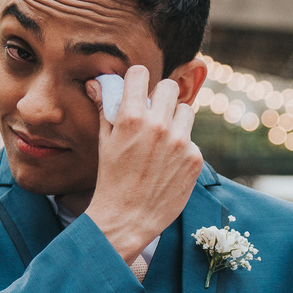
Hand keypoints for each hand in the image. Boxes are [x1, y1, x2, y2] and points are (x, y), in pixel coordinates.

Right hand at [84, 65, 201, 262]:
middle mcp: (158, 125)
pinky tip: (169, 164)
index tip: (137, 89)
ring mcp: (181, 142)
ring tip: (164, 139)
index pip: (140, 73)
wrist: (128, 219)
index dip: (136, 80)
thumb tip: (97, 82)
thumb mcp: (104, 142)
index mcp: (131, 117)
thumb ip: (105, 108)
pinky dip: (183, 147)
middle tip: (154, 112)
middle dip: (160, 96)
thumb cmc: (111, 179)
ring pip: (186, 110)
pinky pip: (192, 139)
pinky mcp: (195, 159)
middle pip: (170, 86)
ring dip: (176, 119)